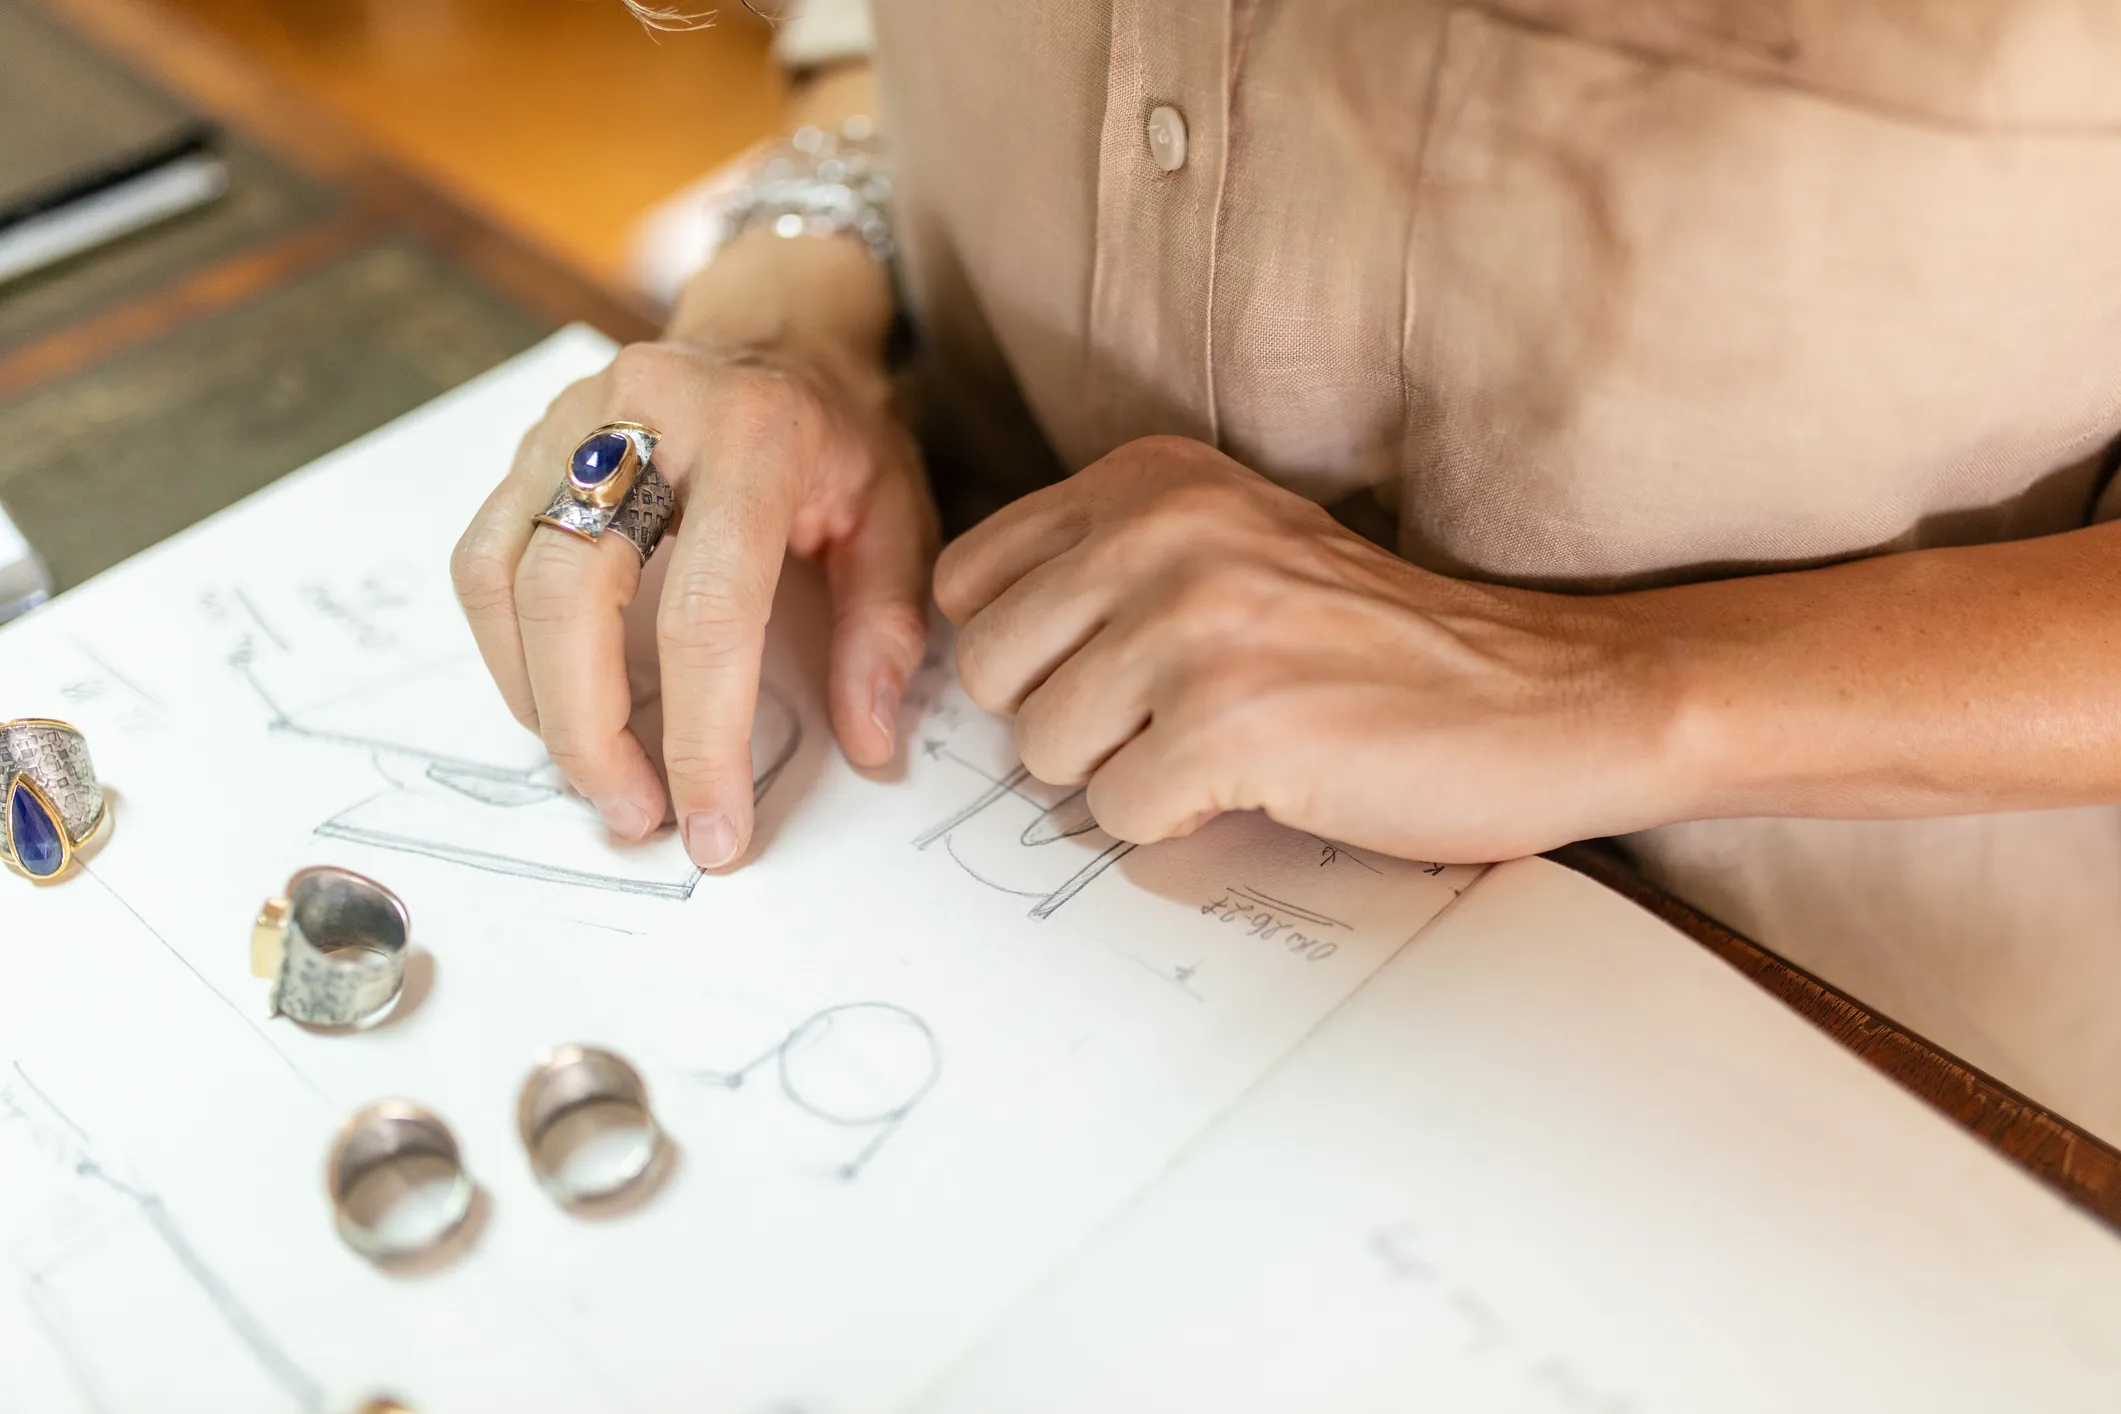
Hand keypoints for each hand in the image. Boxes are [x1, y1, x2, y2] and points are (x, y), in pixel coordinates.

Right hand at [451, 311, 935, 868]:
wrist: (778, 332)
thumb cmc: (839, 437)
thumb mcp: (898, 518)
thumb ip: (883, 629)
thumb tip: (867, 745)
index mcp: (756, 436)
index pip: (708, 611)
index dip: (703, 735)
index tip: (714, 827)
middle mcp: (646, 415)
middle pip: (571, 593)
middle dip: (590, 731)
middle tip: (636, 816)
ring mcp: (569, 421)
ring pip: (505, 578)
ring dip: (539, 700)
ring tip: (599, 774)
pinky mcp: (526, 444)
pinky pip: (483, 559)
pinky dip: (508, 650)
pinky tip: (558, 702)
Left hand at [934, 436, 1682, 861]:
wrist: (1550, 697)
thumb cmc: (1383, 643)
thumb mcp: (1230, 547)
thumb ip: (1106, 571)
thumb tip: (980, 659)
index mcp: (1151, 479)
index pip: (972, 577)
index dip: (1025, 651)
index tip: (1103, 671)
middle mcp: (1162, 532)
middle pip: (990, 668)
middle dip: (1063, 720)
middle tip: (1166, 721)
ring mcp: (1194, 626)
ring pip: (1041, 749)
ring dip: (1123, 775)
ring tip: (1224, 747)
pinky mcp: (1228, 726)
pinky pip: (1114, 814)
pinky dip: (1175, 823)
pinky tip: (1257, 785)